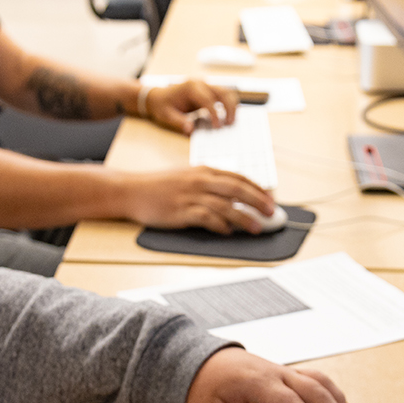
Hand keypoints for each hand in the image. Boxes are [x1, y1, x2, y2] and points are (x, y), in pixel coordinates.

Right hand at [115, 166, 275, 232]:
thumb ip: (209, 184)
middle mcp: (200, 181)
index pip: (238, 177)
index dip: (257, 189)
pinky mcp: (181, 211)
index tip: (269, 199)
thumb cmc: (159, 186)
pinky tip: (227, 231)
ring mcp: (191, 196)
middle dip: (258, 201)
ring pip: (226, 206)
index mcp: (204, 170)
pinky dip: (220, 225)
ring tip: (256, 228)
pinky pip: (207, 218)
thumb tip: (232, 197)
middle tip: (271, 212)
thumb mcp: (187, 177)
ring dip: (244, 218)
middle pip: (237, 189)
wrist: (132, 190)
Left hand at [141, 79, 240, 134]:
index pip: (208, 100)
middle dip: (229, 108)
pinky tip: (228, 116)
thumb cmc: (162, 105)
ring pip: (226, 92)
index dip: (215, 114)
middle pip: (222, 92)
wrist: (158, 96)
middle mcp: (201, 83)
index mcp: (191, 87)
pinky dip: (228, 104)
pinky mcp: (208, 90)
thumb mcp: (167, 115)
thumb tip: (190, 129)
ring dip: (232, 106)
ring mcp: (206, 85)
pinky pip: (223, 95)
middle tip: (230, 124)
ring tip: (231, 121)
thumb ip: (179, 121)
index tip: (218, 126)